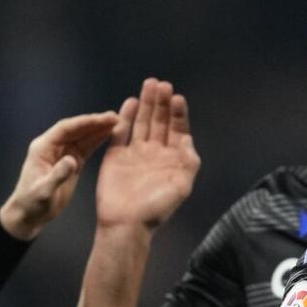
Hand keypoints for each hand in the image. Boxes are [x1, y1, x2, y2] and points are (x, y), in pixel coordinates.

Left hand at [0, 111, 118, 240]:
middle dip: (95, 123)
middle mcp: (53, 147)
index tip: (103, 119)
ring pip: (83, 137)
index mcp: (43, 148)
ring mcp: (63, 154)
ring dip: (99, 129)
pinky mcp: (72, 162)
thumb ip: (58, 175)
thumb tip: (72, 160)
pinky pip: (86, 148)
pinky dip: (98, 141)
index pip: (65, 129)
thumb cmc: (33, 203)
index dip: (85, 123)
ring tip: (118, 123)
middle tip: (116, 117)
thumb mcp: (44, 191)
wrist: (29, 215)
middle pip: (76, 129)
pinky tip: (111, 136)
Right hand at [95, 78, 199, 231]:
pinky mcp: (117, 155)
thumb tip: (188, 139)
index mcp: (173, 159)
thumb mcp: (182, 186)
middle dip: (162, 103)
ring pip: (143, 123)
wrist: (127, 223)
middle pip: (160, 122)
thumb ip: (189, 162)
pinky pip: (122, 132)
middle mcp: (155, 152)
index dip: (178, 114)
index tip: (178, 97)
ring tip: (150, 85)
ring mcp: (136, 153)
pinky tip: (131, 102)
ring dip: (146, 104)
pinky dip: (126, 117)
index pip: (177, 130)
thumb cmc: (157, 208)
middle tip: (162, 84)